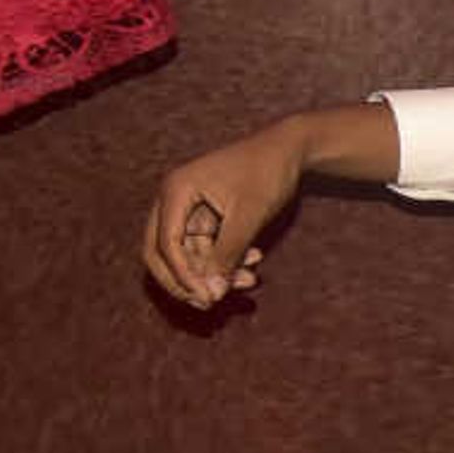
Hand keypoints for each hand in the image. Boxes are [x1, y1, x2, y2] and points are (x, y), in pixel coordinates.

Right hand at [140, 122, 304, 309]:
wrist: (290, 150)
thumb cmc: (267, 173)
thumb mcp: (248, 216)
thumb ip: (227, 255)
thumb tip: (210, 293)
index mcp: (176, 191)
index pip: (165, 244)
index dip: (182, 276)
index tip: (206, 298)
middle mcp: (175, 199)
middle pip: (163, 252)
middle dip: (187, 280)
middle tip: (210, 302)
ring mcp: (189, 208)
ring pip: (190, 254)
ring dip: (214, 272)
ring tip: (250, 281)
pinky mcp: (207, 216)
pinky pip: (207, 247)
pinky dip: (226, 260)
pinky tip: (254, 263)